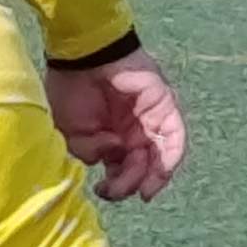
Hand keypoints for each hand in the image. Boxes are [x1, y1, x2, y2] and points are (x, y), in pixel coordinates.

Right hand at [48, 50, 187, 203]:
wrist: (82, 56)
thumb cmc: (71, 91)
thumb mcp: (72, 133)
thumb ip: (91, 152)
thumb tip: (114, 153)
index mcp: (112, 137)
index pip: (122, 170)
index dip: (116, 186)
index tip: (102, 190)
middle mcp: (134, 131)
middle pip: (142, 167)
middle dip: (129, 184)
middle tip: (113, 188)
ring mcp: (151, 118)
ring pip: (160, 157)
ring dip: (150, 177)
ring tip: (137, 187)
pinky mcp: (164, 105)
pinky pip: (175, 137)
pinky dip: (168, 160)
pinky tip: (155, 175)